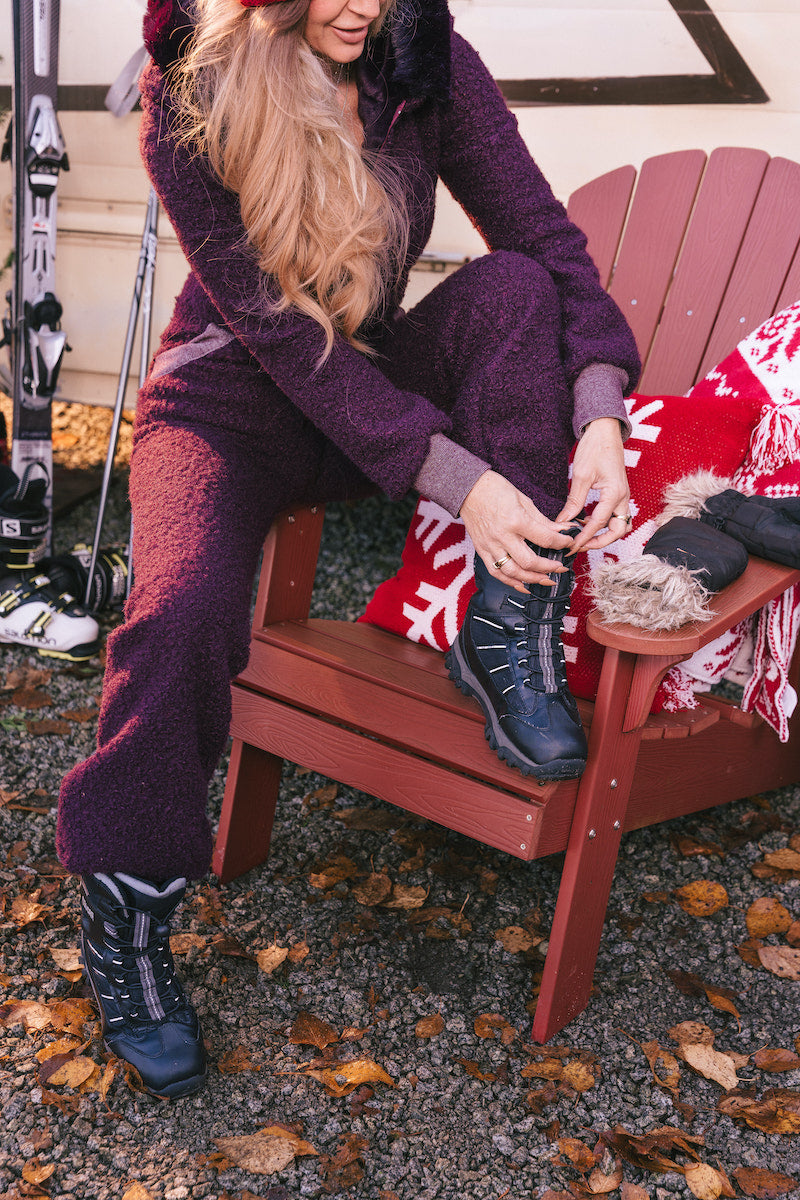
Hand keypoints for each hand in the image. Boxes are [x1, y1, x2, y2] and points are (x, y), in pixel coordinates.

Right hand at [460, 470, 574, 590]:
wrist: (468, 489)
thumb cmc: (495, 489)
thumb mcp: (524, 500)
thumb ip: (543, 520)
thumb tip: (562, 530)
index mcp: (516, 520)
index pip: (545, 539)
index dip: (561, 543)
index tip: (568, 543)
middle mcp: (503, 536)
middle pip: (529, 562)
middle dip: (549, 567)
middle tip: (561, 567)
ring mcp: (491, 545)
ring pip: (512, 572)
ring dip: (532, 579)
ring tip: (545, 580)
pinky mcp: (482, 550)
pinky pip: (496, 572)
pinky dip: (510, 582)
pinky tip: (523, 585)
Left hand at [557, 417, 629, 552]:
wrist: (605, 430)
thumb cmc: (595, 448)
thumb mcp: (581, 475)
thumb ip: (574, 501)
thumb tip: (563, 521)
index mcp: (615, 493)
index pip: (599, 523)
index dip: (584, 537)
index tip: (571, 546)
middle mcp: (622, 497)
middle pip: (618, 530)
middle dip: (601, 542)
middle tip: (580, 546)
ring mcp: (621, 496)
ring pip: (618, 524)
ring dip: (602, 533)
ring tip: (581, 535)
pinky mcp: (617, 493)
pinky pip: (613, 515)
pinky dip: (601, 523)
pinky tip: (584, 521)